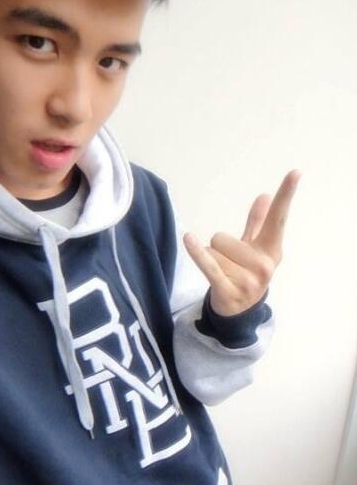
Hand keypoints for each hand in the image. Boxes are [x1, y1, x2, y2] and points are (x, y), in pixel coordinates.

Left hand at [183, 169, 300, 315]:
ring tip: (223, 275)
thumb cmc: (245, 273)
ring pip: (212, 251)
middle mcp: (264, 265)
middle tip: (228, 265)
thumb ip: (259, 222)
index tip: (295, 172)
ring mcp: (248, 280)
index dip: (286, 195)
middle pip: (222, 238)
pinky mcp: (228, 290)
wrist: (239, 311)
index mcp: (271, 250)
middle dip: (218, 249)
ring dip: (210, 260)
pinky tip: (188, 238)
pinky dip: (197, 253)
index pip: (277, 218)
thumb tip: (265, 195)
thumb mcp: (254, 248)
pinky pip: (208, 265)